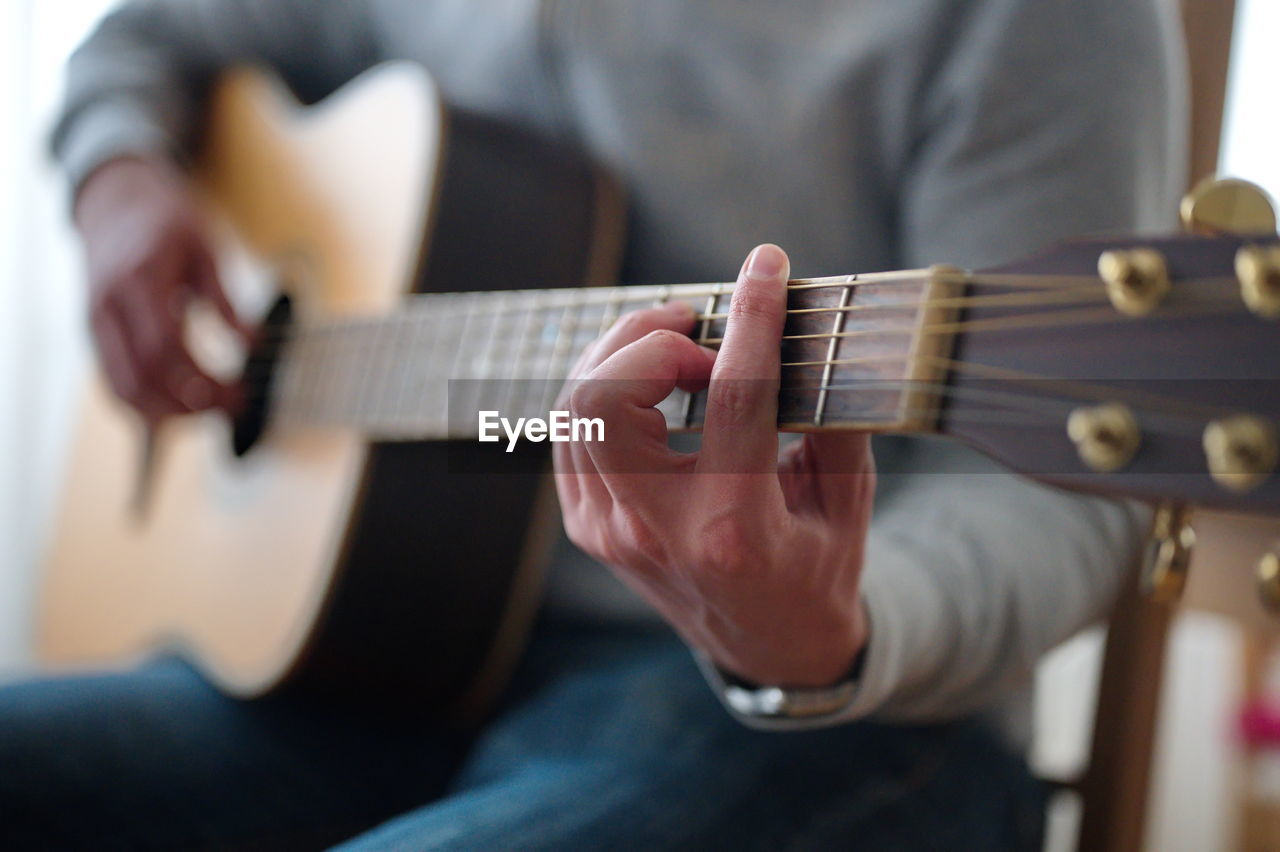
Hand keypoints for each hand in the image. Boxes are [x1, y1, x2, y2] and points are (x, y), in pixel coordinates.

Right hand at [75, 156, 250, 421]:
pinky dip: (144, 404)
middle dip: (188, 404)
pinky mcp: (92, 334)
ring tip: (207, 414)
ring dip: (165, 413)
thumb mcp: (206, 250)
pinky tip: (177, 409)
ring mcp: (93, 322)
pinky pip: (112, 382)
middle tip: (229, 409)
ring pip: (121, 388)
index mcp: (140, 279)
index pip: (166, 347)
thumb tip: (255, 344)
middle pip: (142, 375)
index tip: (239, 394)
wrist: (114, 204)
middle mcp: (108, 304)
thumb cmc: (165, 224)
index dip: (203, 379)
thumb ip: (227, 300)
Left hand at [554, 244, 873, 686]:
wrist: (769, 646)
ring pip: (573, 408)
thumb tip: (806, 327)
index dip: (751, 318)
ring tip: (676, 345)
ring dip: (621, 355)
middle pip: (605, 398)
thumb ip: (829, 413)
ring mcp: (609, 532)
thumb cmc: (817, 566)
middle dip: (649, 338)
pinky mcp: (587, 526)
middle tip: (699, 330)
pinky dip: (604, 388)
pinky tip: (648, 380)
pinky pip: (570, 432)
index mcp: (734, 529)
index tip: (765, 265)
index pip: (732, 397)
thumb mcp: (848, 496)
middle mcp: (656, 531)